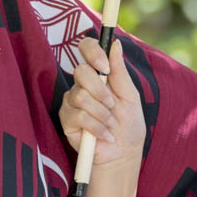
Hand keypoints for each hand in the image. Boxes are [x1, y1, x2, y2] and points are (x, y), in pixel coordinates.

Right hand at [60, 36, 145, 175]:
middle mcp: (82, 84)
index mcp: (98, 74)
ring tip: (110, 124)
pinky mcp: (66, 119)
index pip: (86, 48)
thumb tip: (115, 44)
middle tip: (112, 106)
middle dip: (100, 90)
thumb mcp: (130, 95)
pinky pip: (78, 115)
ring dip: (101, 113)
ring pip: (80, 95)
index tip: (105, 67)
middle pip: (80, 71)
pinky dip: (96, 126)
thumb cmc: (128, 125)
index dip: (93, 52)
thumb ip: (120, 71)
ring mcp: (72, 101)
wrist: (122, 153)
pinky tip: (103, 134)